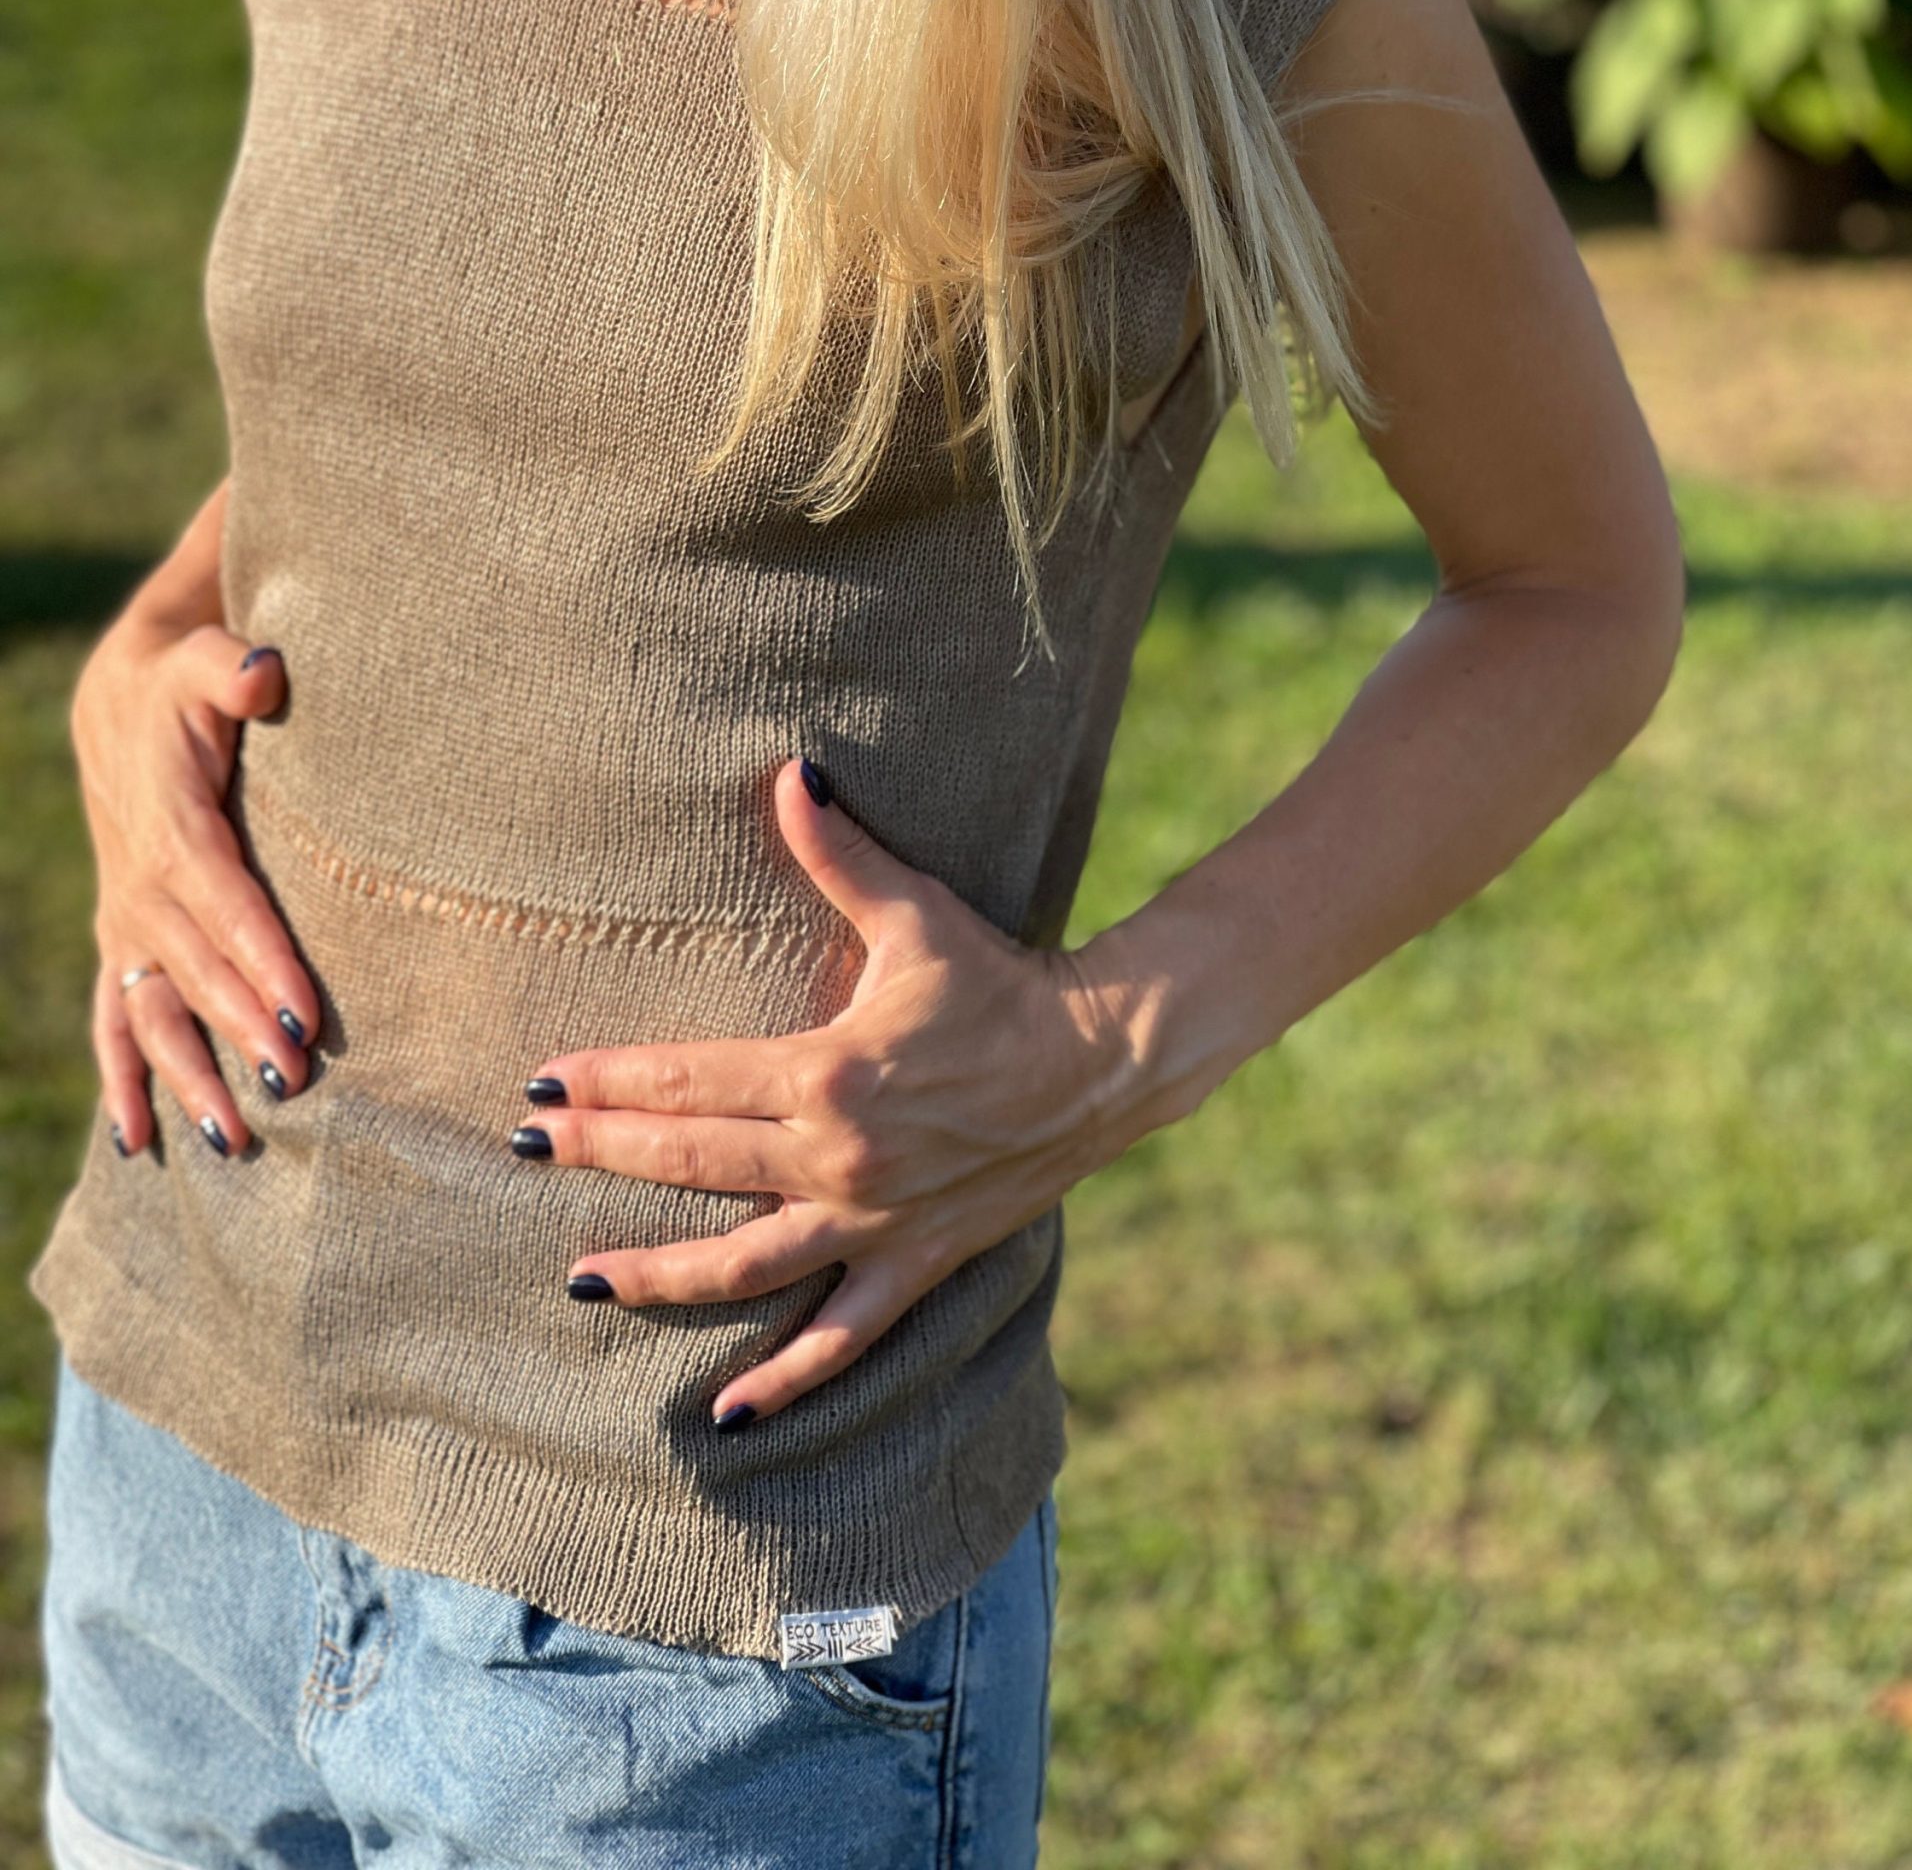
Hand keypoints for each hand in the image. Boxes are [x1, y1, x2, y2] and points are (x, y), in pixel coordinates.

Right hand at [73, 610, 320, 1157]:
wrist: (120, 704)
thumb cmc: (183, 685)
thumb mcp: (205, 662)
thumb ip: (234, 669)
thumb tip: (263, 672)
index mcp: (175, 831)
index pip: (226, 905)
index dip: (262, 959)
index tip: (303, 1013)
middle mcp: (143, 889)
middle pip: (197, 973)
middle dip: (241, 1031)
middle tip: (292, 1085)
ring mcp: (127, 923)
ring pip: (155, 1013)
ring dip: (189, 1077)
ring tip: (234, 1139)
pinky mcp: (122, 941)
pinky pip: (115, 1019)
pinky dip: (122, 1080)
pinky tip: (136, 1142)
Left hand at [517, 758, 1168, 1424]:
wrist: (1103, 1058)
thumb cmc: (1000, 978)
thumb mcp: (916, 914)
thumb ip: (840, 854)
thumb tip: (793, 771)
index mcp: (828, 1070)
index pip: (687, 1077)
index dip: (608, 1080)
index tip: (543, 1084)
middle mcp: (839, 1157)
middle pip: (690, 1161)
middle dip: (601, 1154)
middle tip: (527, 1153)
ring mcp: (874, 1220)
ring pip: (743, 1265)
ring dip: (657, 1274)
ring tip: (582, 1281)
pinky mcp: (915, 1262)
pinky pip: (841, 1339)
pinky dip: (785, 1382)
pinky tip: (727, 1419)